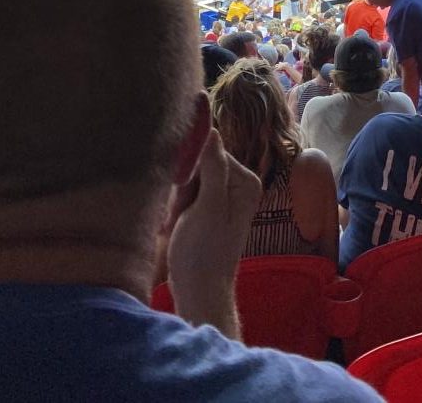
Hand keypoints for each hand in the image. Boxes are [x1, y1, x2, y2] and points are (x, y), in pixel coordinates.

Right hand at [166, 129, 260, 328]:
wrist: (199, 292)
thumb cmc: (203, 252)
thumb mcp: (207, 206)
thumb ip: (212, 167)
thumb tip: (211, 130)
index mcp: (246, 181)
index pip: (211, 153)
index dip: (190, 171)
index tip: (181, 195)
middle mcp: (241, 186)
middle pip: (201, 166)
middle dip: (183, 187)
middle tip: (179, 215)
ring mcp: (227, 199)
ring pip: (192, 181)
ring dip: (178, 200)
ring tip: (176, 224)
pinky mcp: (212, 211)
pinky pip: (191, 196)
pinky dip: (179, 209)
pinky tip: (175, 226)